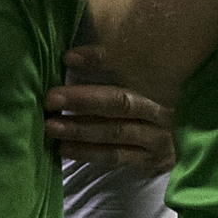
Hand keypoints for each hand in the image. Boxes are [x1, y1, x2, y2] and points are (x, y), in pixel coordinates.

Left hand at [45, 44, 173, 174]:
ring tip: (51, 126)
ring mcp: (159, 138)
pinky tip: (64, 148)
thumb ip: (107, 68)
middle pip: (120, 102)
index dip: (98, 60)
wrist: (167, 145)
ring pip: (116, 132)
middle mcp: (162, 110)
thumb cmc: (138, 107)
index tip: (69, 58)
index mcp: (157, 84)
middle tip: (51, 98)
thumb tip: (71, 57)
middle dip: (83, 100)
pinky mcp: (152, 161)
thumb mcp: (129, 84)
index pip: (127, 67)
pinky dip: (87, 152)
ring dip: (80, 130)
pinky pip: (115, 156)